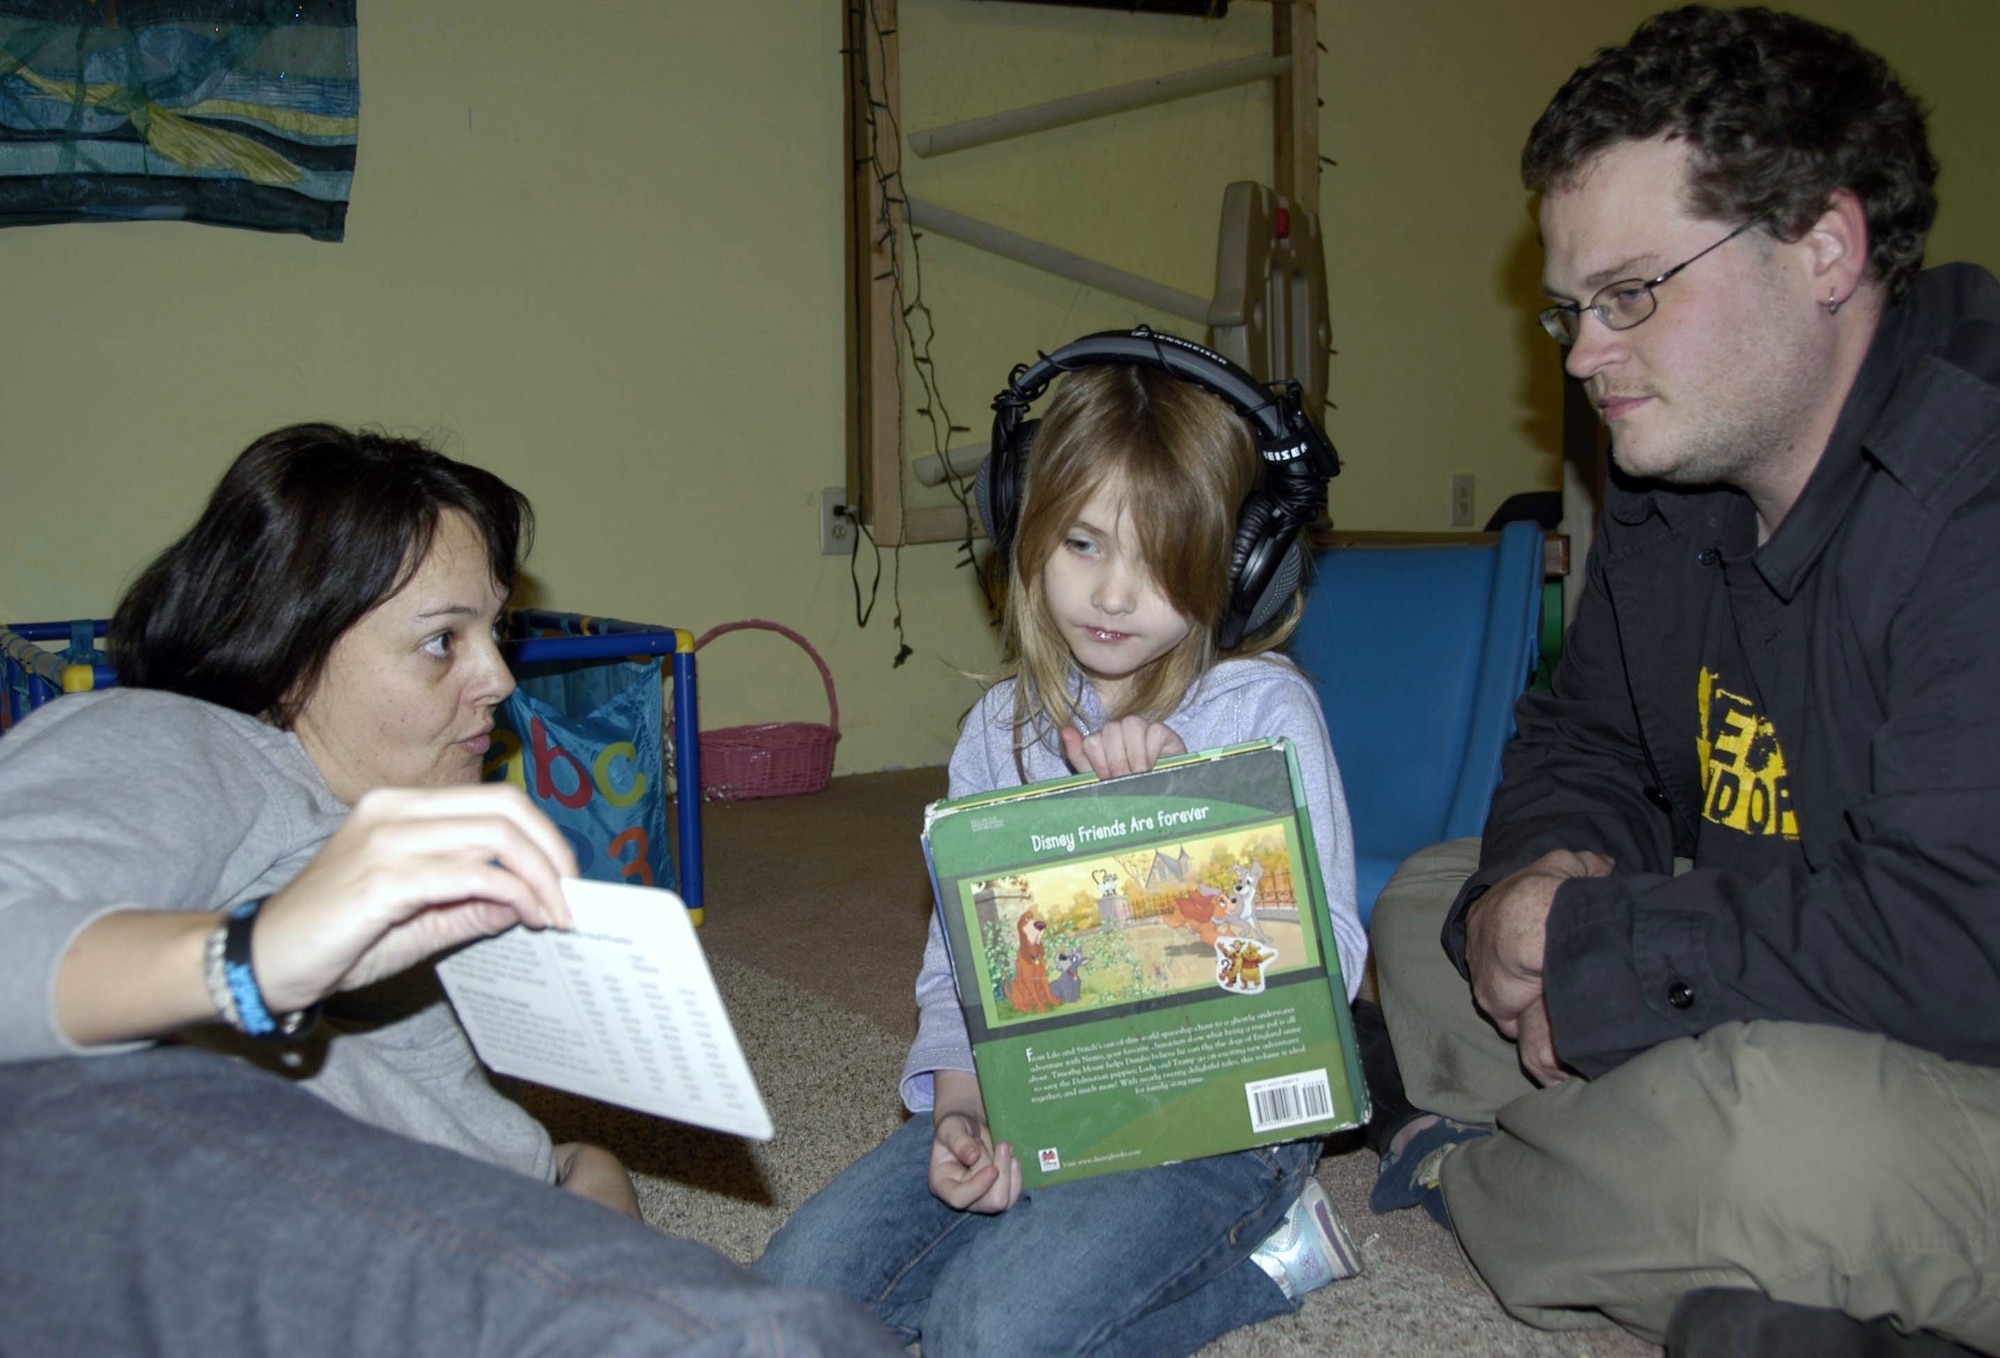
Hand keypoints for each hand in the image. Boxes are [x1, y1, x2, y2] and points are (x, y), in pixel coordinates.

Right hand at [248, 784, 578, 1011]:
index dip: (544, 837)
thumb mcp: (419, 917)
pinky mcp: (382, 880)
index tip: (568, 880)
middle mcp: (394, 810)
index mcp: (402, 807)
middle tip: (573, 897)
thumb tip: (530, 899)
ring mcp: (386, 840)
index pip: (496, 801)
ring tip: (557, 915)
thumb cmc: (337, 939)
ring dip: (540, 878)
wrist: (262, 963)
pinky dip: (511, 894)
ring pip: (494, 838)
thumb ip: (472, 902)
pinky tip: (525, 918)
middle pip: (505, 810)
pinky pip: (470, 875)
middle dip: (552, 853)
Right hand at [928, 1108, 1022, 1213]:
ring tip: (1007, 1148)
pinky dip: (1017, 1178)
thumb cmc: (956, 1128)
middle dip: (1000, 1176)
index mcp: (942, 1184)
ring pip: (1003, 1202)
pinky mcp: (997, 1194)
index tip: (992, 1169)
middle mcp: (962, 1197)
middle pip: (987, 1203)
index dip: (977, 1187)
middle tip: (1003, 1145)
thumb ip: (958, 1141)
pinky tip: (1014, 1160)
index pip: (959, 1198)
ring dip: (1010, 1175)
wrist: (970, 1128)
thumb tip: (972, 1156)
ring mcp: (981, 1199)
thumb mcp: (951, 1127)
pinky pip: (1013, 1196)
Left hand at [1060, 717, 1185, 779]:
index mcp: (1102, 741)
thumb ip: (1080, 756)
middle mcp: (1120, 730)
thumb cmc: (1129, 789)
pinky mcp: (1164, 732)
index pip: (1091, 740)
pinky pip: (1154, 731)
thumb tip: (1065, 730)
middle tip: (1123, 780)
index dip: (1098, 762)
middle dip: (1115, 760)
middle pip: (1110, 730)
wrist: (1162, 799)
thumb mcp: (1101, 779)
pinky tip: (1153, 768)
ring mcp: (1143, 728)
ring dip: (1133, 754)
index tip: (1107, 780)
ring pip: (1131, 724)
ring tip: (1139, 775)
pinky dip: (1152, 751)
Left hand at [1463, 849, 1611, 1082]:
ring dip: (1529, 997)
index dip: (1521, 938)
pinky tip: (1551, 1016)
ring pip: (1507, 993)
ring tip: (1556, 998)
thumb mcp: (1565, 866)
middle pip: (1500, 965)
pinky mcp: (1492, 1002)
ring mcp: (1482, 975)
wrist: (1533, 925)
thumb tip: (1604, 866)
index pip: (1501, 930)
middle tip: (1551, 975)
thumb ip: (1583, 865)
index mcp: (1488, 912)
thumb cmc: (1544, 891)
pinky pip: (1510, 1019)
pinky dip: (1528, 1020)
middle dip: (1522, 972)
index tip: (1540, 946)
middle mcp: (1478, 945)